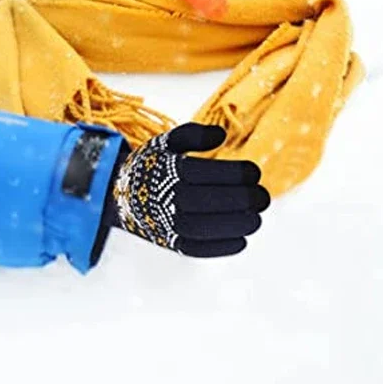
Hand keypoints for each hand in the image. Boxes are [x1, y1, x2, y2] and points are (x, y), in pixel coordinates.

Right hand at [111, 123, 269, 256]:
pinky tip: (241, 239)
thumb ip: (193, 134)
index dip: (240, 173)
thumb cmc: (151, 166)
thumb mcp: (166, 142)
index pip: (215, 173)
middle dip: (247, 198)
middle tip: (262, 196)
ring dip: (240, 224)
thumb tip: (222, 135)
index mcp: (172, 171)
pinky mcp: (172, 243)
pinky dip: (224, 246)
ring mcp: (170, 223)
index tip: (254, 172)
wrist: (120, 195)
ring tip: (256, 218)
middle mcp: (170, 198)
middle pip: (218, 201)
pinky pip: (201, 249)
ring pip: (211, 227)